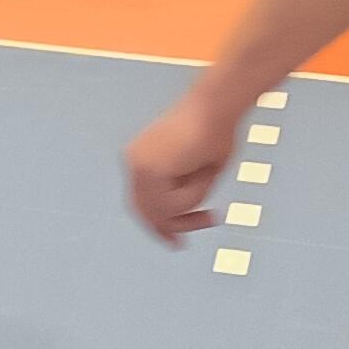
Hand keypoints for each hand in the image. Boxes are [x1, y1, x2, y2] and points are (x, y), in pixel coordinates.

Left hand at [124, 89, 240, 241]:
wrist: (217, 106)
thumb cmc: (215, 130)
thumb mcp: (197, 172)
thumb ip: (182, 195)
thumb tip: (176, 223)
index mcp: (139, 159)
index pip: (142, 204)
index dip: (160, 226)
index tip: (178, 242)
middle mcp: (132, 162)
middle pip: (147, 212)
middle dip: (173, 226)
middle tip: (203, 225)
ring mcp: (138, 167)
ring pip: (163, 212)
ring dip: (193, 200)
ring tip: (206, 172)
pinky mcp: (149, 170)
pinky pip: (172, 204)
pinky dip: (193, 194)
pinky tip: (201, 169)